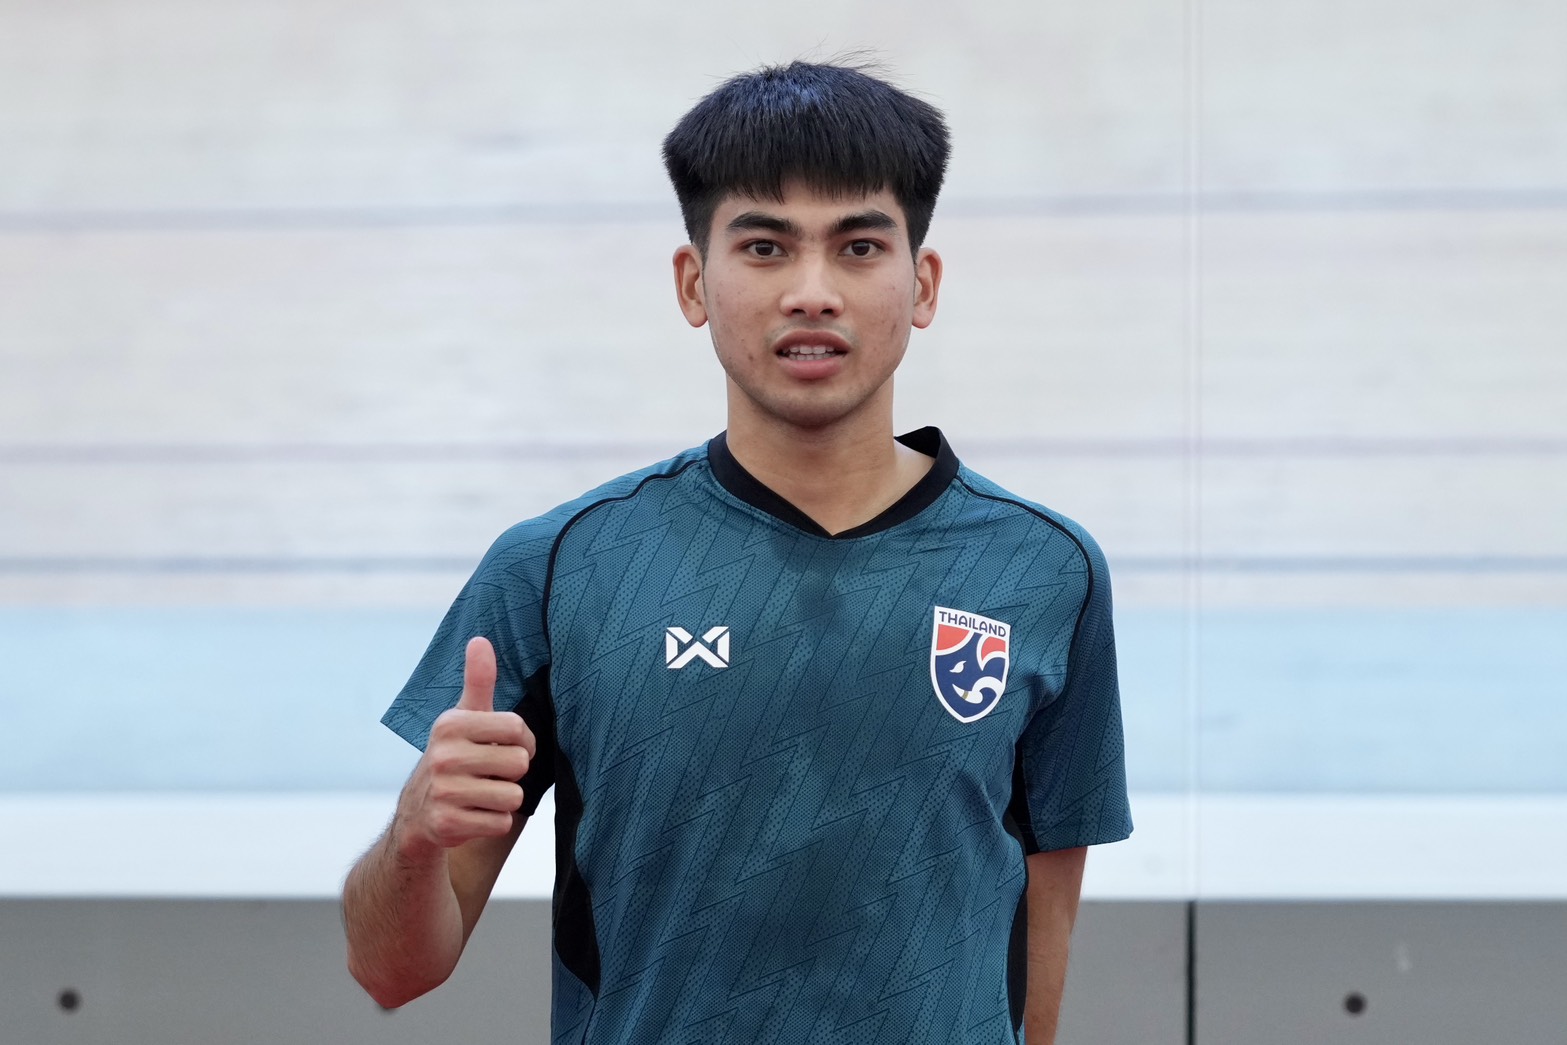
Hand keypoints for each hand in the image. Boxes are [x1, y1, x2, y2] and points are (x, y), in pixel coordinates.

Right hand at [394, 637, 535, 855]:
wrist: (418, 815)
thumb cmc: (455, 757)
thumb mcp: (464, 718)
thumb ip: (478, 680)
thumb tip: (480, 639)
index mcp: (450, 724)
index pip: (517, 728)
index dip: (522, 742)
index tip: (506, 746)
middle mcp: (443, 756)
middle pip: (519, 763)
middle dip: (512, 773)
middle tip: (489, 774)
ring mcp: (443, 791)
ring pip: (513, 797)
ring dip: (503, 800)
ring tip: (480, 795)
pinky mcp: (446, 824)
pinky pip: (501, 823)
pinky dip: (493, 823)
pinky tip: (472, 815)